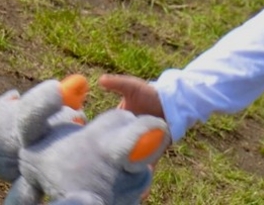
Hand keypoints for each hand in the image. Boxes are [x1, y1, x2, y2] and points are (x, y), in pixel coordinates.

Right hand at [98, 74, 167, 201]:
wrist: (174, 102)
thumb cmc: (152, 93)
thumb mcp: (134, 86)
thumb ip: (118, 84)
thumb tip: (100, 80)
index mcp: (117, 124)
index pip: (102, 137)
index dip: (93, 145)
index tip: (81, 156)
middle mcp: (126, 137)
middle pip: (112, 153)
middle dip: (104, 165)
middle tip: (90, 179)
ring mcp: (138, 146)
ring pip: (127, 163)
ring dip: (121, 176)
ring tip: (112, 192)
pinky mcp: (152, 151)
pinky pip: (146, 167)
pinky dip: (143, 177)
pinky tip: (139, 191)